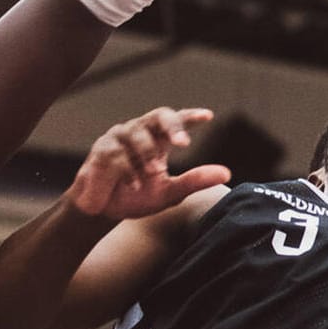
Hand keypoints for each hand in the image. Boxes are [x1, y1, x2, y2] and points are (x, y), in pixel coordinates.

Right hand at [67, 107, 229, 220]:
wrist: (102, 213)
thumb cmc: (137, 197)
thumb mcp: (169, 192)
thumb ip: (195, 181)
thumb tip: (226, 173)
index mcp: (158, 139)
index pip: (177, 120)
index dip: (191, 116)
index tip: (208, 116)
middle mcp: (140, 131)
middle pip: (159, 115)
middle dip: (171, 126)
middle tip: (183, 142)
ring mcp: (119, 137)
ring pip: (137, 135)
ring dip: (147, 155)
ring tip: (154, 174)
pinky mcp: (101, 149)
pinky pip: (117, 154)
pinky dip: (128, 171)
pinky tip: (134, 185)